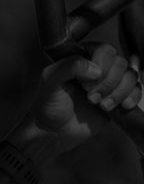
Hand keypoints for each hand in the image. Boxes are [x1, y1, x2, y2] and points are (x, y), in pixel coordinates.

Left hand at [21, 42, 139, 151]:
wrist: (54, 133)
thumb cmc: (48, 106)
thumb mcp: (49, 82)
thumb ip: (68, 67)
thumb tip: (96, 69)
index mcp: (82, 58)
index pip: (105, 50)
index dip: (101, 65)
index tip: (86, 83)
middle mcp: (98, 68)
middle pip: (121, 63)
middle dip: (108, 82)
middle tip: (91, 98)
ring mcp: (109, 83)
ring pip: (131, 76)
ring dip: (119, 92)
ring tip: (102, 106)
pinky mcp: (117, 98)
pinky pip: (137, 90)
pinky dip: (133, 97)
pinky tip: (122, 106)